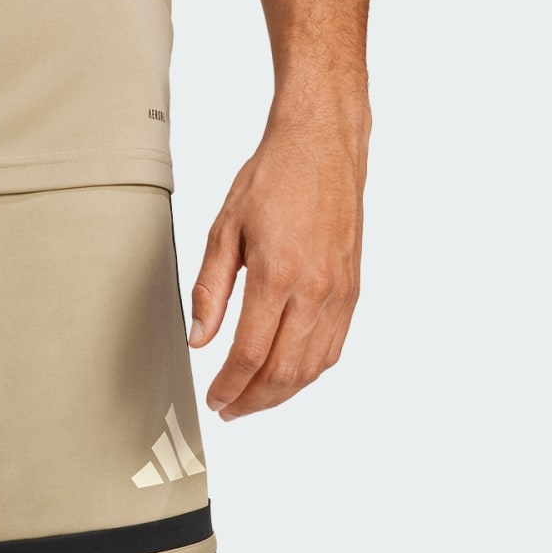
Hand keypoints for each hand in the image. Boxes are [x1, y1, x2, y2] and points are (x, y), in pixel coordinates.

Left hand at [190, 104, 367, 420]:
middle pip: (284, 372)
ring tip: (253, 399)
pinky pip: (333, 348)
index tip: (215, 398)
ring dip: (281, 394)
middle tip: (230, 410)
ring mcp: (339, 292)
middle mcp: (314, 289)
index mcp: (278, 274)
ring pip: (312, 368)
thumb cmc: (275, 177)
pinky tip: (287, 376)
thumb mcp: (224, 230)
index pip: (250, 354)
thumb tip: (199, 340)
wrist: (324, 142)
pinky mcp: (352, 289)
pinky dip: (308, 372)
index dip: (229, 386)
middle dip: (253, 401)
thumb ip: (210, 291)